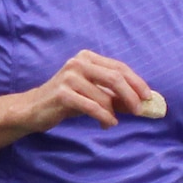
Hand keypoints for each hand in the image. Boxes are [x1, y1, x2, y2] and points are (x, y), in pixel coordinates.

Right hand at [25, 49, 151, 131]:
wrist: (34, 109)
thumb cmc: (67, 100)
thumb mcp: (92, 94)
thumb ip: (114, 96)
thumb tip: (142, 104)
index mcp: (88, 57)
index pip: (119, 67)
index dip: (136, 82)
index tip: (148, 97)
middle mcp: (79, 63)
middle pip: (115, 77)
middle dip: (131, 95)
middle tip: (139, 111)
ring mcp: (69, 77)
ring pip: (104, 95)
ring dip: (113, 112)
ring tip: (112, 122)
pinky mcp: (63, 94)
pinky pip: (92, 107)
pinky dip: (104, 117)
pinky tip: (107, 124)